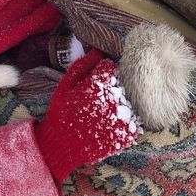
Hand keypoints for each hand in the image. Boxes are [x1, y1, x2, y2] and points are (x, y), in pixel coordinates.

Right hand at [34, 52, 140, 183]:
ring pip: (129, 101)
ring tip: (105, 111)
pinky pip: (134, 121)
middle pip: (121, 83)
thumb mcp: (65, 86)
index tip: (96, 79)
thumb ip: (82, 66)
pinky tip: (111, 122)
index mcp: (96, 85)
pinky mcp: (125, 134)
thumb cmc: (61, 113)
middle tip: (100, 97)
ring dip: (120, 103)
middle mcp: (112, 100)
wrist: (62, 145)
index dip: (102, 72)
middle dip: (112, 86)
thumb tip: (97, 51)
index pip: (110, 67)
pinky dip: (126, 120)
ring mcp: (120, 118)